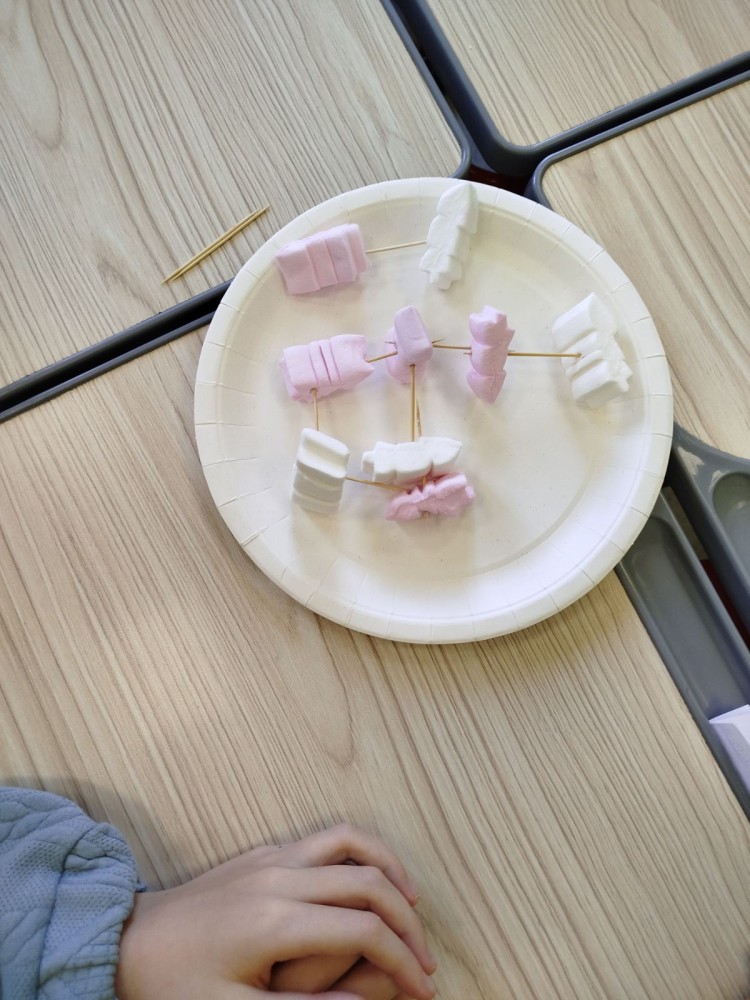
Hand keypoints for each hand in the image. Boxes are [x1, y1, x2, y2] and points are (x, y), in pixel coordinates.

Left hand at [115, 823, 435, 999]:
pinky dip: (361, 851)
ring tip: (413, 904)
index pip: (363, 933)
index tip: (422, 990)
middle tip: (426, 961)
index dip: (403, 962)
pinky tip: (369, 877)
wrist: (126, 941)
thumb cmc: (175, 987)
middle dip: (408, 923)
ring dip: (391, 869)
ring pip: (352, 842)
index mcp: (274, 922)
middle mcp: (280, 878)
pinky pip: (327, 837)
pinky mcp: (266, 851)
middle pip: (369, 883)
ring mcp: (273, 857)